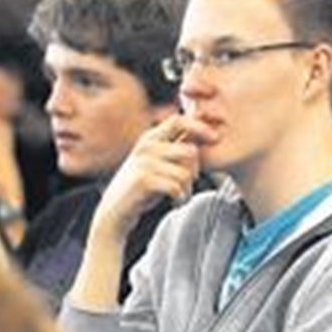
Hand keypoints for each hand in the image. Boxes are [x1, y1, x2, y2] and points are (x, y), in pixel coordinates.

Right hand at [91, 114, 215, 237]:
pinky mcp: (143, 180)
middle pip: (189, 151)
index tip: (216, 138)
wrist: (115, 211)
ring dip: (188, 189)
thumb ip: (176, 147)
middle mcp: (147, 146)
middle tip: (189, 184)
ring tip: (180, 196)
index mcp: (151, 137)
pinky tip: (175, 202)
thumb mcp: (159, 162)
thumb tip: (204, 129)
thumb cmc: (144, 186)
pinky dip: (181, 198)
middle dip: (195, 171)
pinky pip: (176, 187)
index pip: (179, 120)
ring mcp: (144, 162)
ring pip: (185, 173)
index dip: (200, 126)